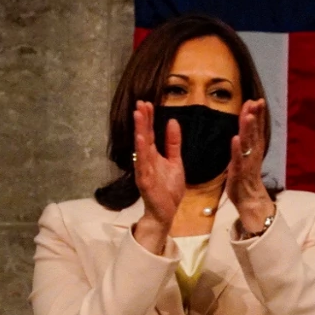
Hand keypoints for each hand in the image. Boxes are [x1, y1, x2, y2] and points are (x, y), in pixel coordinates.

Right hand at [132, 101, 184, 253]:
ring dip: (140, 131)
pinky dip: (141, 152)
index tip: (147, 103)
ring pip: (141, 148)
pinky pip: (142, 165)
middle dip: (142, 120)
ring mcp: (144, 170)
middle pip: (144, 136)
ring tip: (138, 115)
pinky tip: (141, 140)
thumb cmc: (169, 188)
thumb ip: (173, 143)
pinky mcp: (145, 181)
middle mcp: (146, 160)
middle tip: (140, 103)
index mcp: (153, 155)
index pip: (150, 133)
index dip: (149, 118)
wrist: (167, 211)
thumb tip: (172, 122)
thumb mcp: (175, 161)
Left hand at [226, 99, 273, 231]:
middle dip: (255, 116)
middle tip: (256, 101)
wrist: (250, 201)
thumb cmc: (245, 179)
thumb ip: (245, 144)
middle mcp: (254, 153)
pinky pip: (239, 159)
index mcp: (254, 149)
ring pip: (249, 143)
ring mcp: (248, 162)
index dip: (256, 114)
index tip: (256, 100)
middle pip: (255, 132)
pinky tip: (236, 139)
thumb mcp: (245, 158)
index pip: (256, 128)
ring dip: (249, 129)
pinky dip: (237, 149)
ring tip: (248, 115)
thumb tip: (243, 132)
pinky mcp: (241, 172)